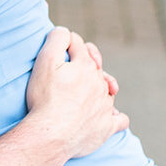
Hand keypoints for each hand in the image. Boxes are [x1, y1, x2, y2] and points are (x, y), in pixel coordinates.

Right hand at [24, 27, 128, 160]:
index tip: (59, 50)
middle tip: (70, 72)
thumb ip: (57, 39)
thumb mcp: (45, 61)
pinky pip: (120, 119)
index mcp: (87, 66)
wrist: (51, 134)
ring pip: (107, 91)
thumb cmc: (45, 98)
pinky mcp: (107, 127)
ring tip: (83, 95)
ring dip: (99, 89)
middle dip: (85, 65)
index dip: (69, 45)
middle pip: (96, 67)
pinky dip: (115, 116)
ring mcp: (105, 106)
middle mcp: (100, 84)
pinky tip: (108, 116)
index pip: (80, 46)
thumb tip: (65, 31)